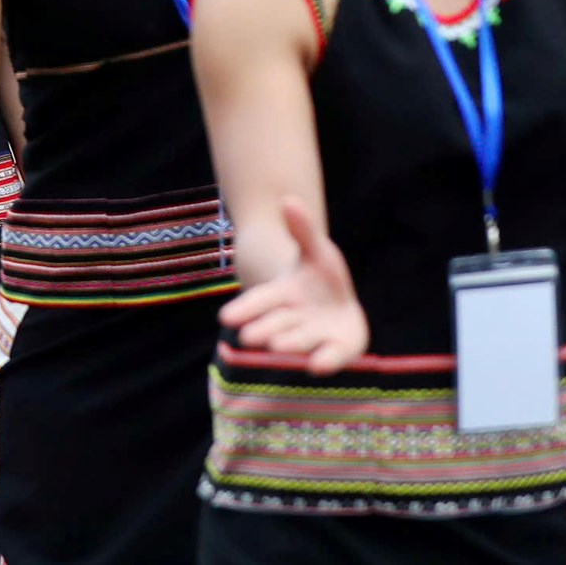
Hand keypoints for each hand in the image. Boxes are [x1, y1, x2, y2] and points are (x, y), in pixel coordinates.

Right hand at [219, 198, 368, 374]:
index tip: (226, 318)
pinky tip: (318, 365)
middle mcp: (293, 320)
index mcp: (282, 295)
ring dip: (288, 343)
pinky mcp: (338, 349)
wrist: (339, 307)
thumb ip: (302, 229)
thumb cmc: (320, 277)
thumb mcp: (315, 249)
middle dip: (263, 330)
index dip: (244, 310)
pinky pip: (331, 356)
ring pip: (298, 340)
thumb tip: (288, 199)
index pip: (259, 302)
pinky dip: (324, 360)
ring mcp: (315, 336)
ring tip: (277, 346)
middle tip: (250, 337)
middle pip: (275, 324)